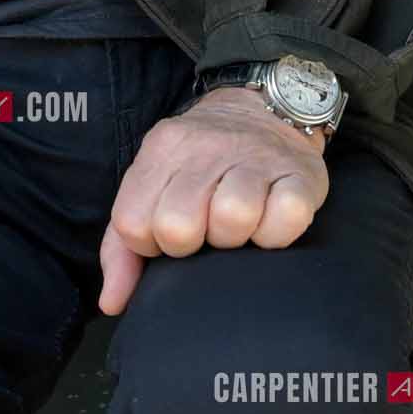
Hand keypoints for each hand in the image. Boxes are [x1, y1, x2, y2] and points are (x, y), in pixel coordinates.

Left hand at [98, 87, 328, 314]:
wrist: (264, 111)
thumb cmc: (202, 166)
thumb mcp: (154, 187)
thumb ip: (122, 246)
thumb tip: (111, 302)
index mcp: (163, 150)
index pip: (133, 223)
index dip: (150, 245)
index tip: (169, 236)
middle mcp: (205, 147)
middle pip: (178, 226)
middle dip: (191, 245)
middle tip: (206, 233)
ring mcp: (255, 157)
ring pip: (233, 218)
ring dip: (235, 238)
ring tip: (237, 226)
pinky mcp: (301, 174)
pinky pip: (286, 219)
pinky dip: (277, 234)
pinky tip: (270, 221)